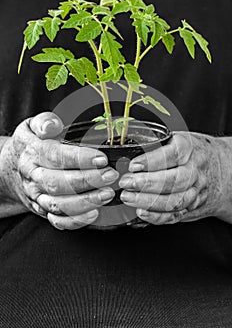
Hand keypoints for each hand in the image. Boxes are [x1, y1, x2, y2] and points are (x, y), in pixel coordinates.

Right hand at [0, 112, 118, 229]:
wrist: (8, 170)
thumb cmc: (29, 146)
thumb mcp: (31, 126)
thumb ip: (44, 122)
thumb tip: (53, 125)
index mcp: (33, 153)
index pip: (55, 155)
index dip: (79, 158)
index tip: (101, 158)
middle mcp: (34, 177)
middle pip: (58, 182)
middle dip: (87, 180)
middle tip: (110, 176)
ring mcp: (37, 196)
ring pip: (59, 204)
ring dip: (85, 202)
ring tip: (106, 194)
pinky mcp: (42, 210)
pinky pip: (57, 220)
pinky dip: (75, 221)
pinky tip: (93, 214)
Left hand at [119, 132, 231, 224]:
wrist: (222, 169)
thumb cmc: (192, 151)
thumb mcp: (178, 138)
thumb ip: (156, 141)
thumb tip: (126, 146)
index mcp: (190, 148)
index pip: (173, 154)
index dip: (152, 161)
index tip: (133, 165)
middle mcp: (195, 170)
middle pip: (174, 180)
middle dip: (147, 183)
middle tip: (126, 182)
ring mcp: (196, 190)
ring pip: (174, 200)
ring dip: (148, 201)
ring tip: (128, 197)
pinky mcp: (192, 206)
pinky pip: (175, 215)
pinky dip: (157, 216)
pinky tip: (142, 212)